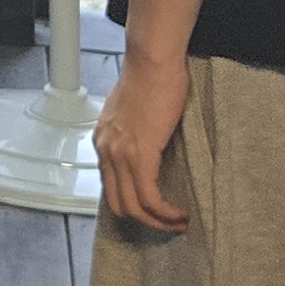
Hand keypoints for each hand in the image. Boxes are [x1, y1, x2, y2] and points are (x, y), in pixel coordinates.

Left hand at [93, 48, 191, 232]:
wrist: (152, 61)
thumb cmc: (150, 79)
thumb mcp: (133, 113)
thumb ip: (134, 135)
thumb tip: (151, 152)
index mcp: (103, 142)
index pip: (111, 188)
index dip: (133, 207)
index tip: (155, 213)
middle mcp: (106, 151)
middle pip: (119, 204)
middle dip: (146, 222)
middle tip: (170, 225)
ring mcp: (120, 153)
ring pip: (134, 206)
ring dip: (159, 222)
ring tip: (180, 223)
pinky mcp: (140, 153)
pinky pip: (149, 196)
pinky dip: (165, 212)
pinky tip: (180, 213)